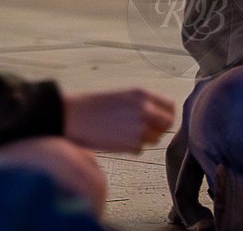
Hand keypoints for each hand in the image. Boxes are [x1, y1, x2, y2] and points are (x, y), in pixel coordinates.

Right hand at [60, 87, 175, 151]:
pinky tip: (115, 139)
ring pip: (155, 138)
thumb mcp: (121, 96)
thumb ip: (142, 104)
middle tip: (141, 128)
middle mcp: (145, 109)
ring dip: (143, 139)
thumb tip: (159, 116)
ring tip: (122, 132)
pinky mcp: (133, 144)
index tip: (157, 118)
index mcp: (141, 94)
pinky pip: (140, 149)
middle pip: (167, 124)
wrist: (72, 116)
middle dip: (157, 128)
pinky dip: (130, 147)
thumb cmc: (92, 106)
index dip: (164, 114)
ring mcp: (141, 127)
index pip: (170, 106)